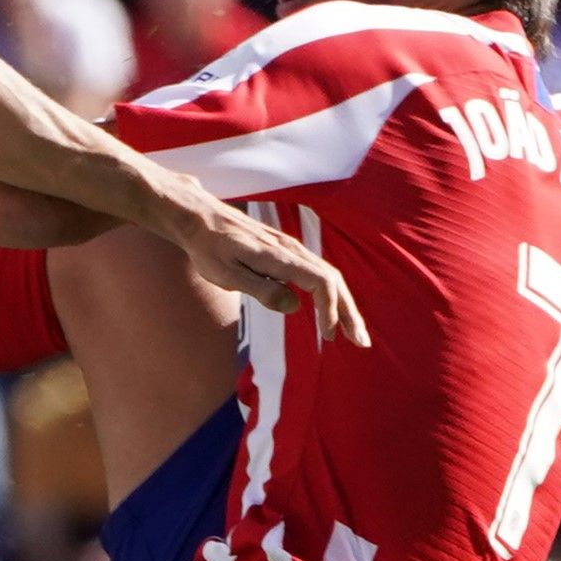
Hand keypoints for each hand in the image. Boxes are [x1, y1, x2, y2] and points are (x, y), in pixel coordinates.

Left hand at [160, 192, 371, 344]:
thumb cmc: (208, 248)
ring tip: (352, 332)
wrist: (199, 217)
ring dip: (343, 305)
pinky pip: (317, 272)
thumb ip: (261, 289)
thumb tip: (295, 306)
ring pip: (328, 276)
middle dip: (349, 312)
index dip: (330, 309)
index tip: (328, 335)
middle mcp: (291, 249)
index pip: (321, 282)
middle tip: (360, 342)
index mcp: (279, 257)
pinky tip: (330, 310)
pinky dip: (330, 294)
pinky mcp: (285, 251)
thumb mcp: (227, 275)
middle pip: (333, 280)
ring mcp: (290, 248)